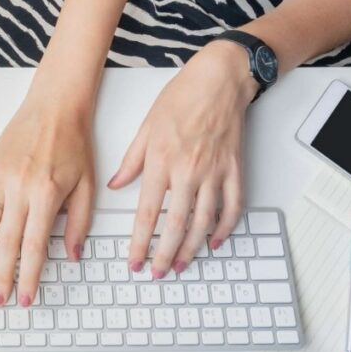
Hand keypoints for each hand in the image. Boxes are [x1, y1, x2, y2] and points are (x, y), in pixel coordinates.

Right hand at [0, 89, 94, 306]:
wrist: (55, 106)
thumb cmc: (73, 142)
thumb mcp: (87, 184)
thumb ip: (80, 222)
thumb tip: (72, 254)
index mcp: (46, 194)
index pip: (34, 247)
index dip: (28, 277)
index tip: (25, 297)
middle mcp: (20, 188)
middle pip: (8, 243)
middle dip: (3, 276)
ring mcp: (0, 178)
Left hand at [108, 40, 258, 277]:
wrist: (220, 79)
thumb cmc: (182, 97)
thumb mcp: (147, 127)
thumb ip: (131, 160)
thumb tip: (115, 184)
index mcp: (161, 161)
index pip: (148, 213)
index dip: (140, 243)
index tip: (135, 261)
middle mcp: (189, 170)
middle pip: (177, 225)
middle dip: (165, 254)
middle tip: (158, 273)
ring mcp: (215, 172)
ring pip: (205, 222)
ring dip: (193, 248)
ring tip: (181, 264)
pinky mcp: (234, 169)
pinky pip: (233, 206)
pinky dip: (226, 228)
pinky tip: (216, 241)